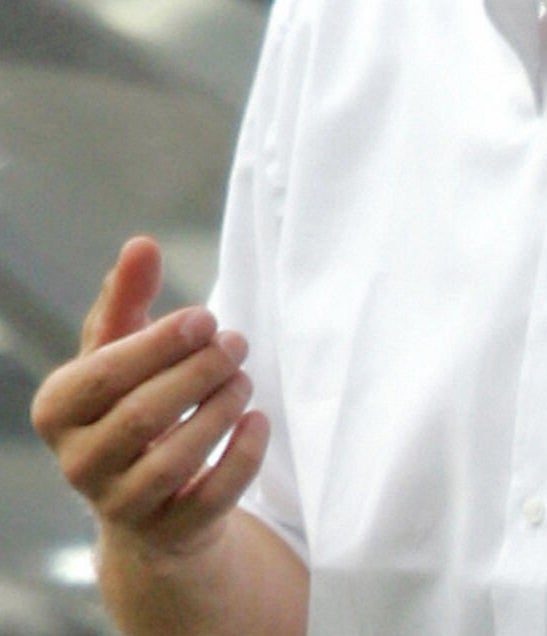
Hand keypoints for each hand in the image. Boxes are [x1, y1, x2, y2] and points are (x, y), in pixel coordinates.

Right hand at [30, 236, 267, 564]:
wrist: (153, 496)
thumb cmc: (132, 402)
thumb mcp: (122, 350)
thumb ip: (127, 299)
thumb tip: (141, 245)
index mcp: (57, 411)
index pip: (104, 373)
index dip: (160, 343)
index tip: (207, 317)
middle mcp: (78, 464)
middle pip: (144, 415)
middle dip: (200, 371)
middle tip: (237, 342)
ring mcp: (121, 505)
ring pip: (177, 457)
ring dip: (223, 407)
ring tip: (244, 377)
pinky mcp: (170, 532)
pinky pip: (212, 496)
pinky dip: (243, 454)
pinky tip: (257, 419)